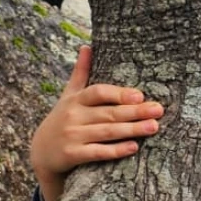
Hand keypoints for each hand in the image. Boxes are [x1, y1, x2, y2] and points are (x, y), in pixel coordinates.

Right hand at [30, 46, 163, 200]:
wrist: (41, 153)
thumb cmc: (63, 119)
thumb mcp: (68, 95)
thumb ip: (81, 73)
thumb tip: (88, 46)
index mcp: (75, 100)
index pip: (98, 93)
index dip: (118, 94)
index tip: (140, 95)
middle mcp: (73, 116)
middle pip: (108, 113)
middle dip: (135, 112)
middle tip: (158, 110)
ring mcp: (72, 136)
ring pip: (106, 132)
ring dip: (132, 129)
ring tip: (153, 126)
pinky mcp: (72, 155)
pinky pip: (97, 153)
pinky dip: (115, 150)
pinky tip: (134, 147)